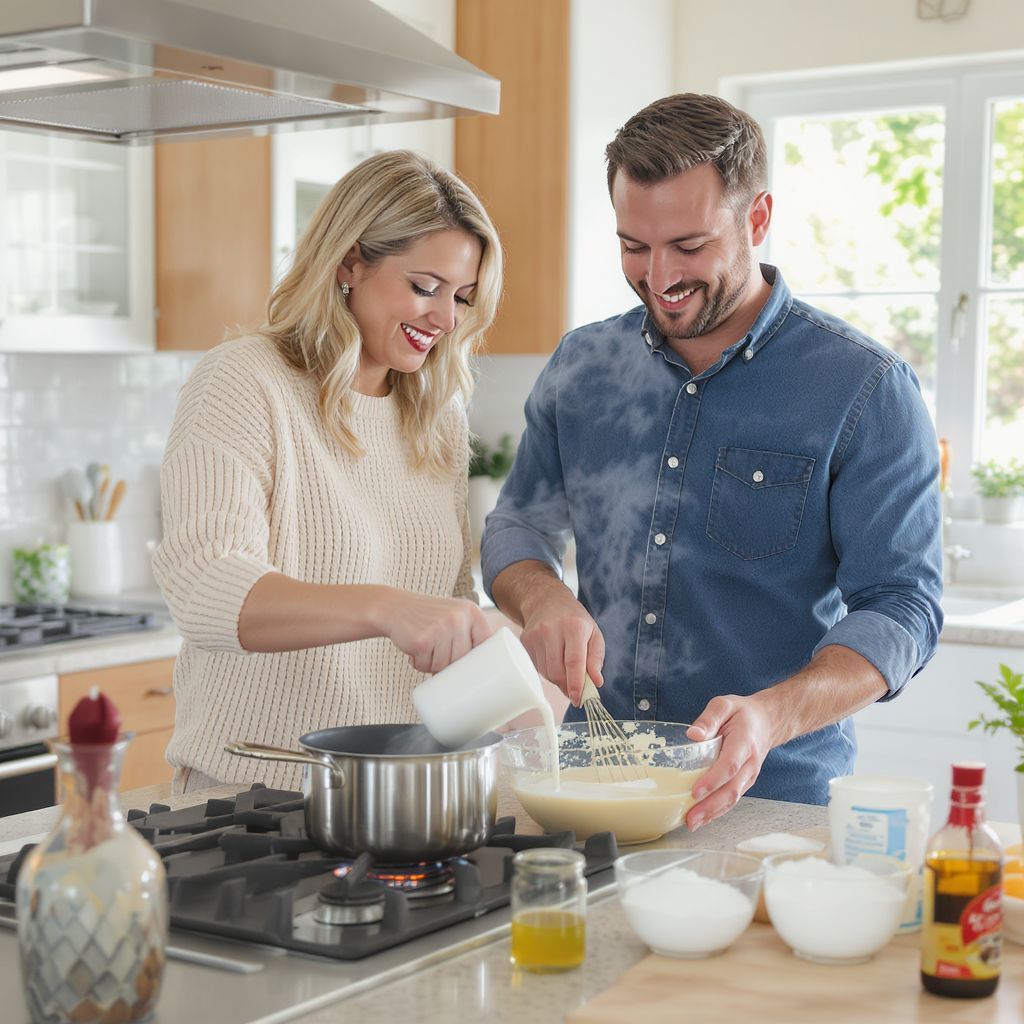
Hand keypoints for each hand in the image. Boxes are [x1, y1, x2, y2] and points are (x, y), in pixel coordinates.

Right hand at [385, 591, 492, 672]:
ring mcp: (441, 627)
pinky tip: (415, 650)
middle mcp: (458, 617)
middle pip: (463, 658)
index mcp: (471, 611)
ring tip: (425, 648)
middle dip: (450, 663)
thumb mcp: (454, 614)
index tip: (476, 667)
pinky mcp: (423, 640)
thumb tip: (485, 669)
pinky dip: (418, 663)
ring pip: (444, 665)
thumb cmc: (428, 617)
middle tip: (438, 653)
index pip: (486, 642)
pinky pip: (426, 665)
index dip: (482, 658)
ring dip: (432, 664)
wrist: (394, 607)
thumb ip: (469, 632)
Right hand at [519, 590, 604, 706]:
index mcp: (574, 627)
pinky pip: (537, 667)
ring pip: (546, 673)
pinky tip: (552, 657)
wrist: (546, 600)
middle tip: (575, 687)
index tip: (578, 699)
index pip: (574, 662)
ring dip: (558, 678)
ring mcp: (535, 635)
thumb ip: (596, 658)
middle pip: (558, 672)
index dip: (576, 685)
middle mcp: (552, 630)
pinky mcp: (525, 641)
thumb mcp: (593, 633)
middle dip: (567, 685)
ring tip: (564, 665)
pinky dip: (547, 670)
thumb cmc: (574, 618)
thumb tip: (596, 682)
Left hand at [683, 694, 775, 829]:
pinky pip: (732, 799)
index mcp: (744, 742)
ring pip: (732, 798)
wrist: (767, 722)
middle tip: (690, 818)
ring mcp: (749, 775)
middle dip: (710, 806)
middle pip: (731, 789)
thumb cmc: (742, 714)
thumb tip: (693, 735)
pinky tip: (702, 818)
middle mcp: (749, 763)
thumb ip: (709, 718)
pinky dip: (717, 811)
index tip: (695, 791)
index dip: (713, 780)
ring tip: (691, 823)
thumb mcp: (724, 705)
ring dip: (712, 813)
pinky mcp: (744, 782)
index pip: (729, 766)